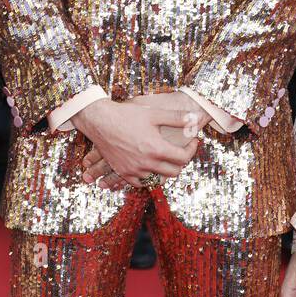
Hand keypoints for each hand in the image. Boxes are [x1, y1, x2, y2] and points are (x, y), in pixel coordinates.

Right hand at [73, 98, 199, 190]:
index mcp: (157, 148)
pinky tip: (150, 166)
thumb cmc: (127, 115)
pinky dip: (149, 177)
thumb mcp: (154, 113)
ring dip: (165, 170)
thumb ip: (177, 118)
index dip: (192, 149)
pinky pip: (141, 183)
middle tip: (180, 150)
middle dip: (181, 161)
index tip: (192, 141)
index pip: (183, 158)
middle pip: (174, 172)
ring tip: (165, 158)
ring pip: (159, 179)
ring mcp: (134, 170)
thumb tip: (195, 119)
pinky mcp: (124, 173)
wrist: (100, 121)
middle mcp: (147, 163)